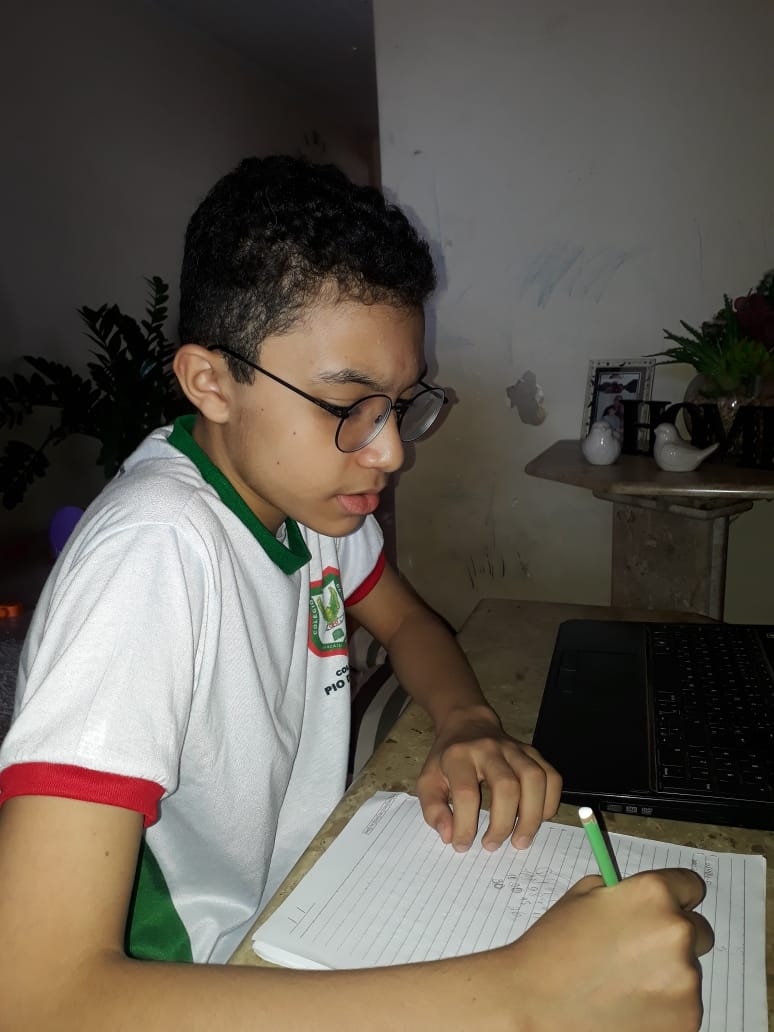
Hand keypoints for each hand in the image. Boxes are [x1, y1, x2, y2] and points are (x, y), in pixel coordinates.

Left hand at [415, 704, 561, 850]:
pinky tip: (537, 818)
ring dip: (531, 816)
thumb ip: (433, 809)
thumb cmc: (448, 759)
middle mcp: (489, 749)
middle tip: (492, 845)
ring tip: (521, 839)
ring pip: (535, 779)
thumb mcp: (427, 780)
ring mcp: (515, 749)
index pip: (466, 793)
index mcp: (459, 756)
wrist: (468, 725)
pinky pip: (551, 776)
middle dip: (503, 823)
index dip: (465, 825)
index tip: (462, 845)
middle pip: (506, 786)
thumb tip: (449, 835)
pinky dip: (550, 802)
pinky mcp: (533, 752)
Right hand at [504, 868, 713, 1031]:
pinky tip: (627, 1007)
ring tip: (623, 985)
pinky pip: (683, 1008)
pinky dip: (662, 1009)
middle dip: (674, 939)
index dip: (675, 897)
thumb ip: (625, 894)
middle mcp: (677, 933)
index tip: (665, 910)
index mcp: (653, 895)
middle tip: (638, 953)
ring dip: (667, 976)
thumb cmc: (554, 946)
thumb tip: (646, 903)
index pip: (691, 885)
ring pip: (689, 973)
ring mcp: (686, 982)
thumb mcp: (584, 896)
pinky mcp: (686, 1022)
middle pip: (698, 932)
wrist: (534, 1001)